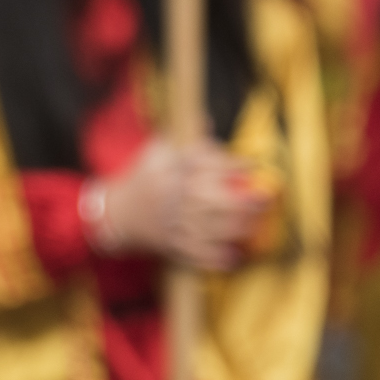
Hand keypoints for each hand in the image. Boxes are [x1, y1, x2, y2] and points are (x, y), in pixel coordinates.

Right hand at [94, 137, 268, 270]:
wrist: (113, 212)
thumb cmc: (142, 177)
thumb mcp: (155, 152)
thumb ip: (183, 140)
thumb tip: (209, 120)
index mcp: (171, 172)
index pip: (206, 165)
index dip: (233, 165)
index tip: (254, 166)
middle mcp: (173, 197)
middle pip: (212, 200)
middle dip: (243, 202)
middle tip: (266, 200)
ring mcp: (172, 223)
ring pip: (209, 229)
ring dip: (236, 230)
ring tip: (256, 226)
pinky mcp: (170, 244)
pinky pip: (196, 254)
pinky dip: (214, 259)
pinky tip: (233, 258)